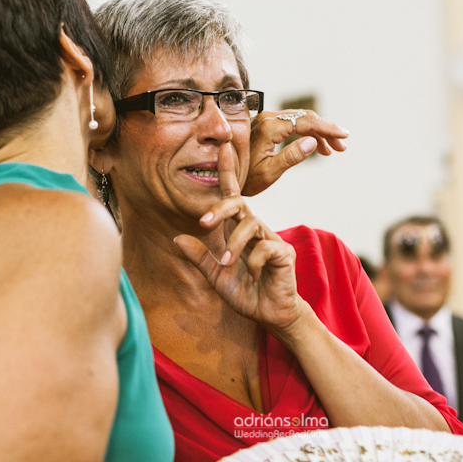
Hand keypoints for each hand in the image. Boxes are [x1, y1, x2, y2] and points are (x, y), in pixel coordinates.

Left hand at [174, 142, 305, 330]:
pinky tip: (253, 277)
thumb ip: (200, 258)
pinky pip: (265, 248)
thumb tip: (178, 238)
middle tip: (204, 222)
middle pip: (239, 203)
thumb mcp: (216, 276)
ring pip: (250, 225)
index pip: (232, 196)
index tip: (224, 147)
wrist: (270, 315)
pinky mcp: (284, 253)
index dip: (228, 172)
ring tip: (226, 264)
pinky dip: (253, 263)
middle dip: (221, 208)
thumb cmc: (246, 293)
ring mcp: (272, 239)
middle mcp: (256, 229)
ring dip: (233, 245)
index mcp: (239, 231)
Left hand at [243, 109, 347, 195]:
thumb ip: (291, 157)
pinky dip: (307, 132)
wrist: (225, 176)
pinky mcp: (266, 124)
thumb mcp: (269, 172)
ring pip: (300, 119)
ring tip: (332, 150)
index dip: (328, 128)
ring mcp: (266, 119)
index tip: (344, 136)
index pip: (305, 122)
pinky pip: (291, 123)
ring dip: (319, 132)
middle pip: (305, 117)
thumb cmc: (245, 179)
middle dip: (327, 130)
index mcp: (269, 128)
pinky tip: (316, 146)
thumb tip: (313, 142)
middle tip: (342, 146)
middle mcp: (267, 118)